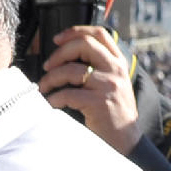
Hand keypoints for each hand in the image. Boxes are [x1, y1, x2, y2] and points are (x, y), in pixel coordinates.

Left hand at [37, 25, 141, 154]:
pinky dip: (54, 98)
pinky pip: (68, 94)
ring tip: (44, 87)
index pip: (100, 33)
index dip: (76, 30)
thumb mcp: (110, 83)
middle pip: (84, 44)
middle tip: (47, 66)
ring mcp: (109, 85)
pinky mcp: (100, 102)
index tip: (57, 39)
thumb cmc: (111, 112)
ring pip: (72, 70)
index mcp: (118, 62)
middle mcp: (116, 70)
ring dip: (51, 78)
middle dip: (59, 53)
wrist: (126, 140)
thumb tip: (63, 56)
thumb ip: (96, 67)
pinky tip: (51, 104)